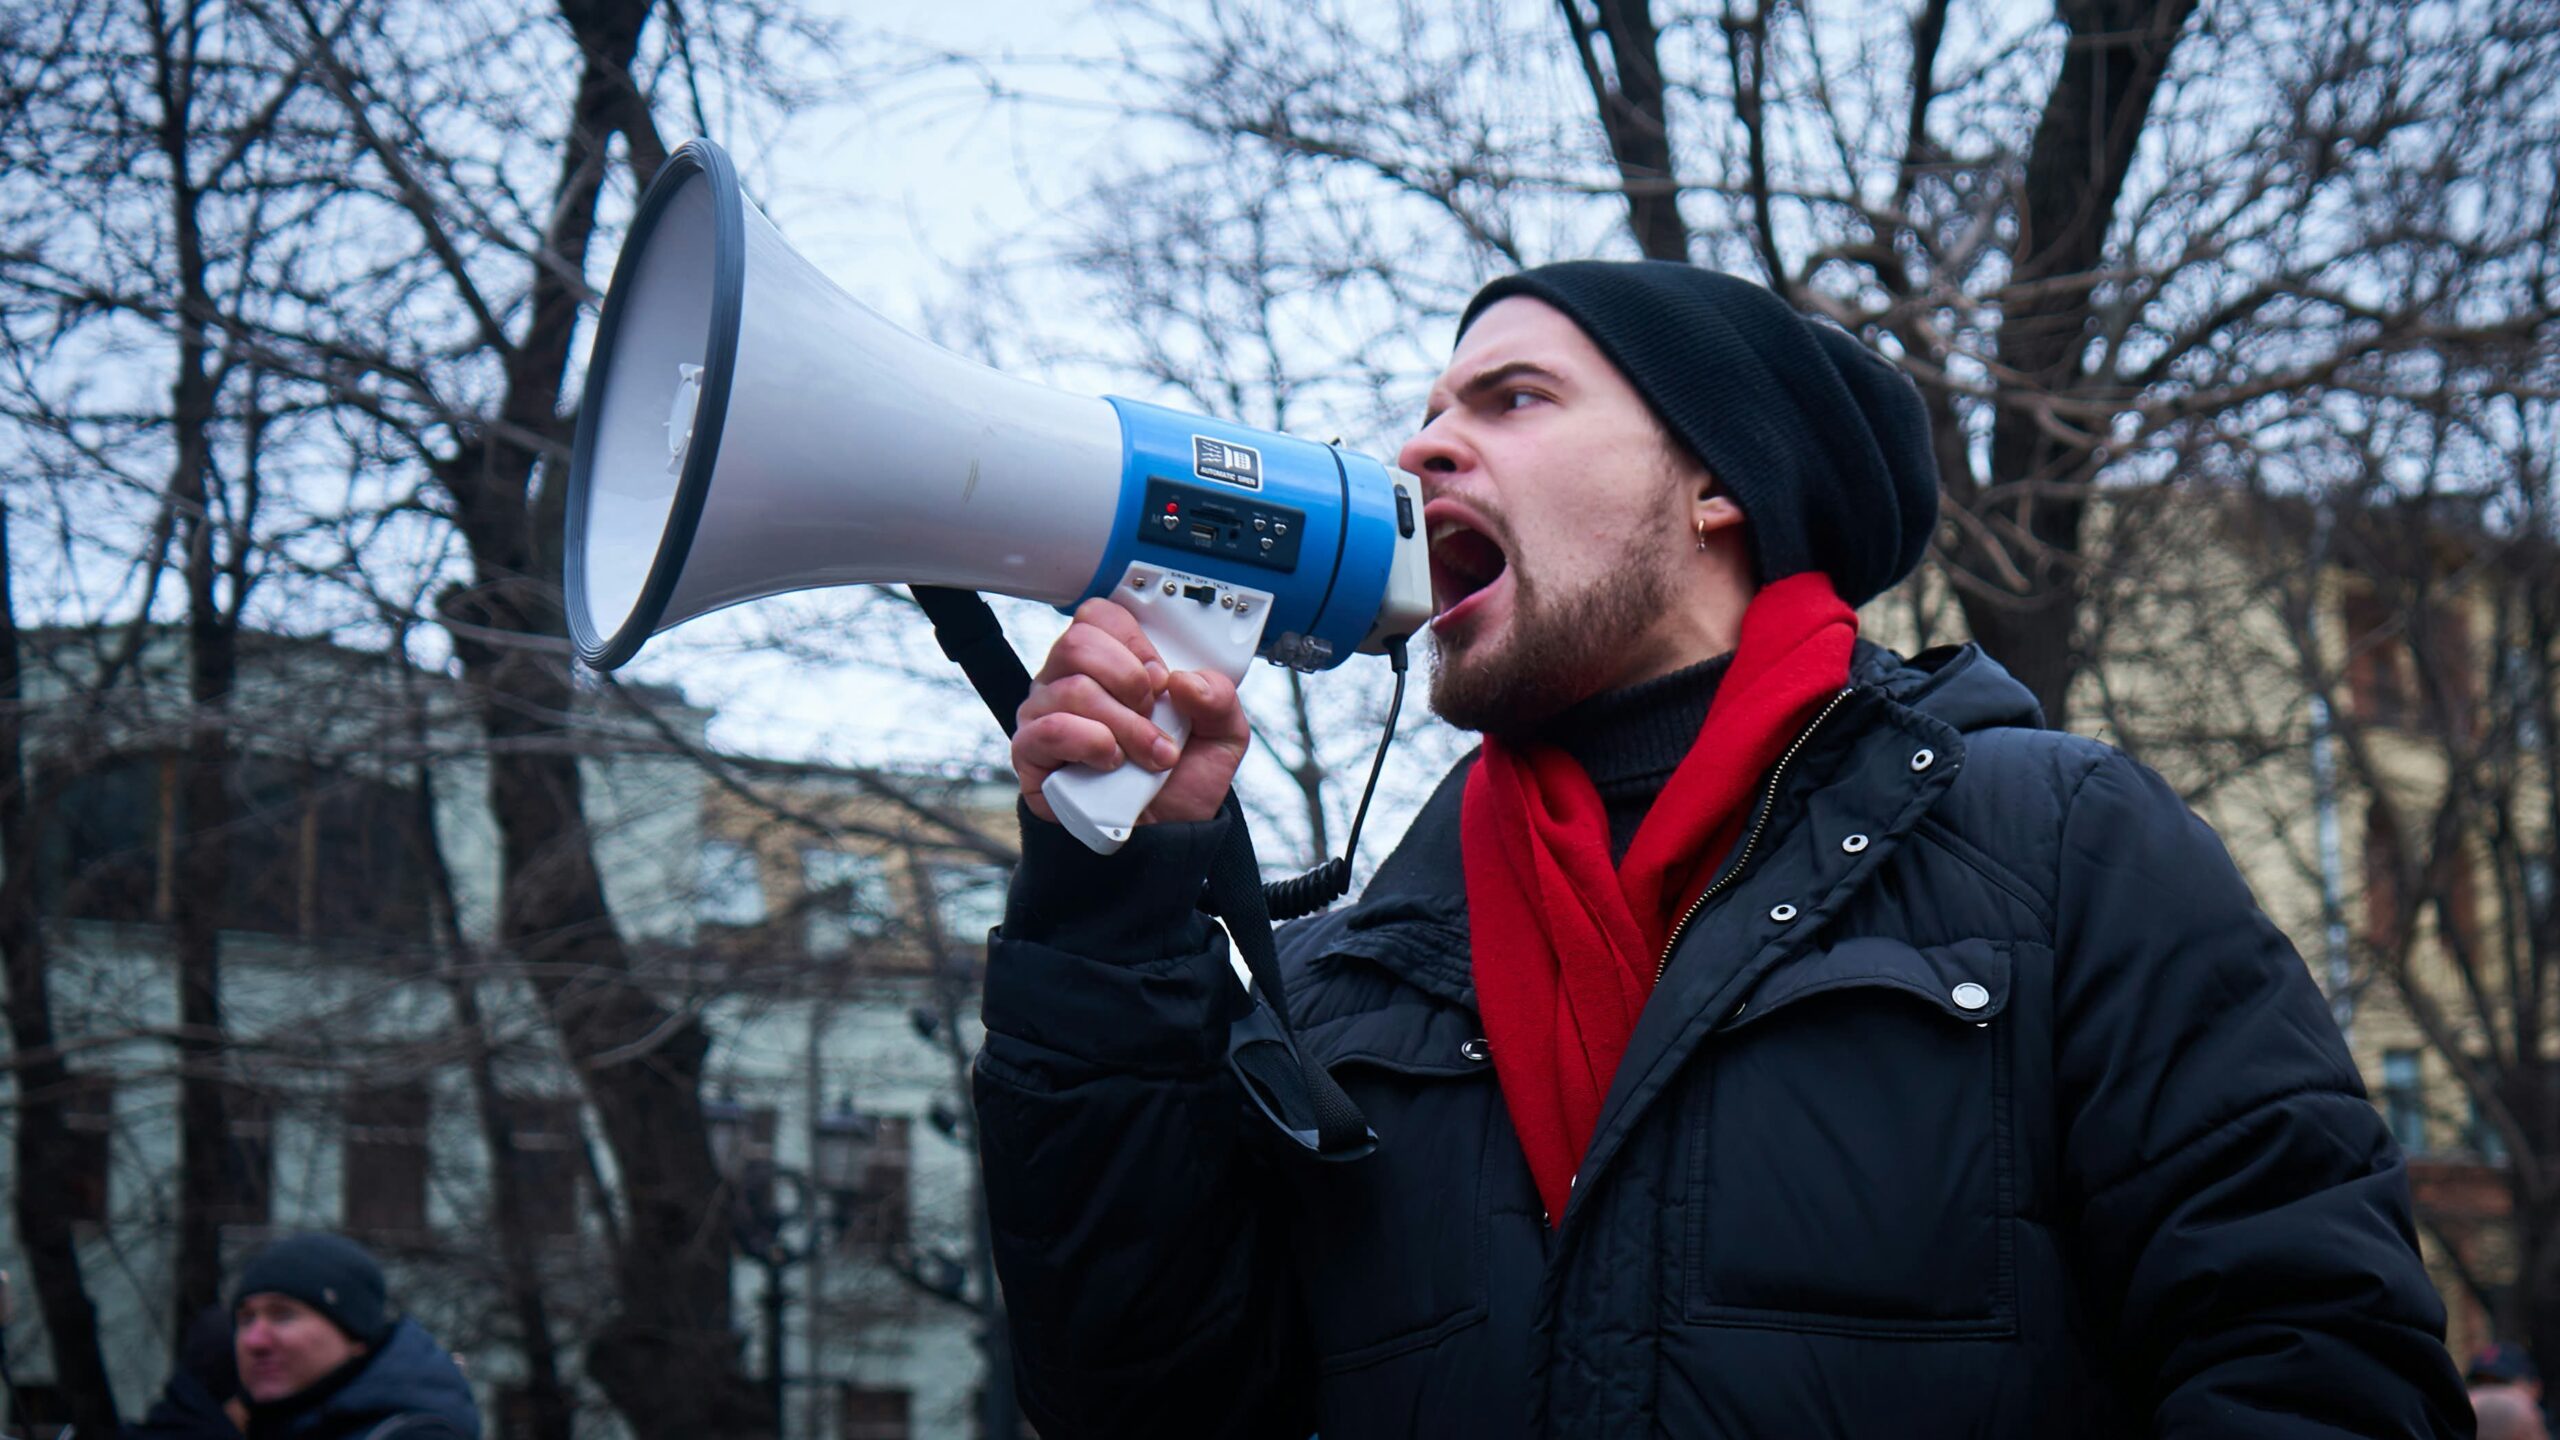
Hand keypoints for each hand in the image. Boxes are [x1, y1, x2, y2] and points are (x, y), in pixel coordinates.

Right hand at [1014, 596, 1250, 826]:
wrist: (1163, 839)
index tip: (1161, 679)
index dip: (1134, 642)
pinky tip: (1112, 763)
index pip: (1100, 616)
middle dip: (1129, 680)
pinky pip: (1051, 728)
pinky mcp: (1031, 752)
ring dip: (1125, 725)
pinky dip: (1093, 744)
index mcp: (1108, 665)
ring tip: (1148, 755)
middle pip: (1078, 643)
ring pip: (1072, 688)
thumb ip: (1220, 697)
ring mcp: (1045, 715)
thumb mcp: (1222, 737)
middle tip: (1152, 714)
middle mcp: (1070, 682)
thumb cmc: (1179, 784)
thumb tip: (1186, 679)